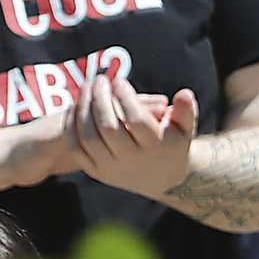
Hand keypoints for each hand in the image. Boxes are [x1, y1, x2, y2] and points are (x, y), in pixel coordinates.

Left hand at [70, 74, 197, 197]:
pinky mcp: (96, 172)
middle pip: (109, 127)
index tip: (120, 81)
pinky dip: (71, 126)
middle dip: (101, 99)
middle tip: (100, 80)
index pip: (137, 120)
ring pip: (89, 137)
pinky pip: (76, 149)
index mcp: (155, 148)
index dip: (126, 98)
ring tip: (87, 87)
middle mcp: (132, 160)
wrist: (161, 178)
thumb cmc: (172, 143)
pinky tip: (75, 106)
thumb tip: (184, 93)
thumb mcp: (186, 128)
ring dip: (83, 109)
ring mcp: (111, 168)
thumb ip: (186, 110)